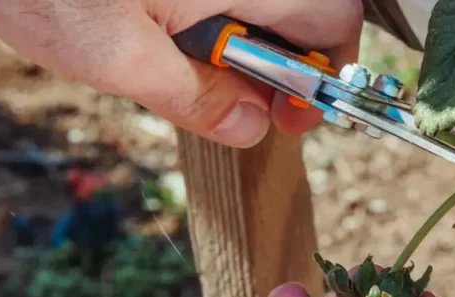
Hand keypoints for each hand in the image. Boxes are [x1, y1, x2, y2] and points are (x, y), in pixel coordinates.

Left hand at [0, 0, 363, 146]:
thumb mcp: (119, 57)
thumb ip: (198, 97)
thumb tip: (252, 127)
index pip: (335, 26)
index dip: (322, 80)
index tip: (289, 117)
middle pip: (305, 10)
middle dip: (279, 63)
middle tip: (236, 100)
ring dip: (241, 39)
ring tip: (185, 62)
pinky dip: (212, 13)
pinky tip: (165, 27)